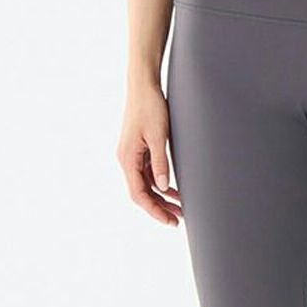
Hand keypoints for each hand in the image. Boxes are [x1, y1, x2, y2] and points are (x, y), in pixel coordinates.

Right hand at [116, 85, 182, 226]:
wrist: (143, 85)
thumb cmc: (150, 106)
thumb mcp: (158, 135)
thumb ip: (160, 162)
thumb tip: (163, 188)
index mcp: (128, 158)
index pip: (139, 193)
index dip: (154, 210)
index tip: (169, 220)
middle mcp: (127, 159)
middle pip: (142, 193)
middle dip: (159, 208)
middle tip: (177, 221)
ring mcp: (133, 155)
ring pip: (146, 185)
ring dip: (162, 198)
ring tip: (179, 210)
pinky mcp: (139, 150)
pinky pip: (149, 174)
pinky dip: (161, 185)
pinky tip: (174, 191)